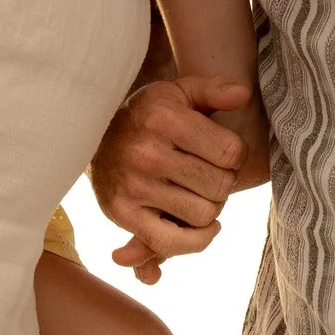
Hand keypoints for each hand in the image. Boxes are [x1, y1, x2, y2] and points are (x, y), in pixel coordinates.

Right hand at [90, 75, 255, 283]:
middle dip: (223, 181)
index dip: (236, 153)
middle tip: (208, 172)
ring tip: (197, 191)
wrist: (92, 135)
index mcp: (164, 118)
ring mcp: (134, 186)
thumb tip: (243, 95)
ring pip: (203, 215)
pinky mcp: (123, 214)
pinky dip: (196, 241)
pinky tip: (203, 226)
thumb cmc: (149, 115)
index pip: (231, 152)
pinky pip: (173, 243)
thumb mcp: (179, 92)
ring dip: (209, 207)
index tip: (222, 150)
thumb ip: (214, 90)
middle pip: (220, 186)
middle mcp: (147, 153)